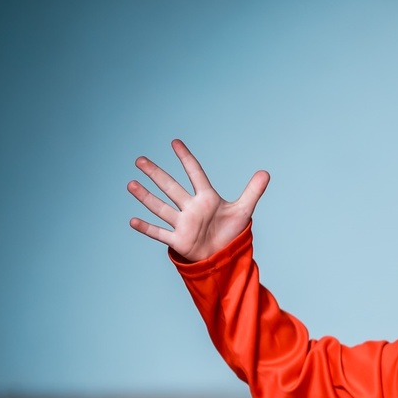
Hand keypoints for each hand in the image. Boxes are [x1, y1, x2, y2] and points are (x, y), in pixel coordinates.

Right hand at [128, 139, 268, 261]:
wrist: (224, 254)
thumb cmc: (230, 231)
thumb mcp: (244, 210)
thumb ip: (253, 191)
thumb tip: (266, 172)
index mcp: (206, 198)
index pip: (195, 174)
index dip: (186, 159)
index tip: (175, 143)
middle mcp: (191, 208)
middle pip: (171, 187)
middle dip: (156, 174)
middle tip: (140, 160)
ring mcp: (183, 224)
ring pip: (161, 207)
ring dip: (146, 197)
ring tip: (131, 184)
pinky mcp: (179, 240)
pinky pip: (160, 233)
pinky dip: (147, 228)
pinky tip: (132, 220)